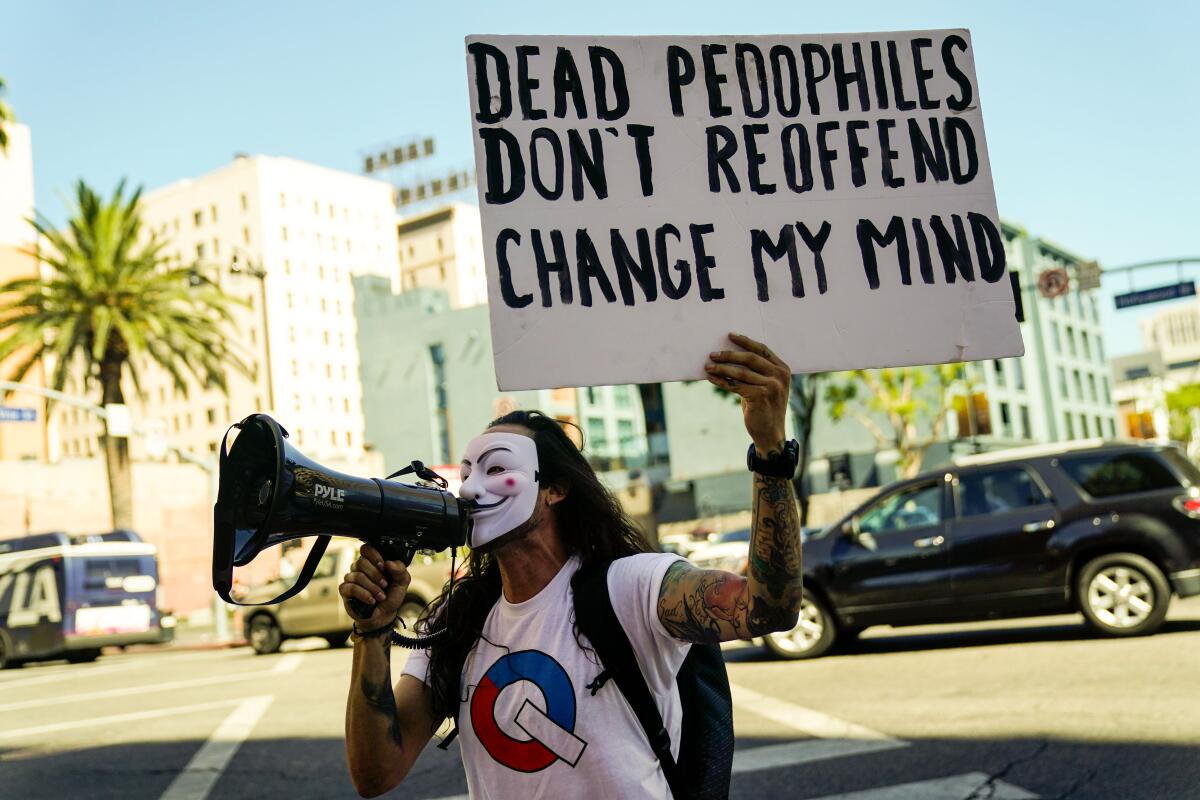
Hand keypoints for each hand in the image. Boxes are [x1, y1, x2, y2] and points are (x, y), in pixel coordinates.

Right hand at [339, 544, 411, 630]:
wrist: (384, 615)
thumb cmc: (391, 596)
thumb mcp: (402, 582)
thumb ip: (400, 570)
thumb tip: (389, 563)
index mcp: (373, 562)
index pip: (366, 549)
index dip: (374, 556)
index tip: (383, 566)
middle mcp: (360, 568)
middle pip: (361, 562)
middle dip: (376, 575)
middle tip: (385, 585)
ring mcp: (351, 578)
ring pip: (357, 576)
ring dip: (372, 587)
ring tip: (381, 596)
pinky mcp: (345, 590)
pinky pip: (351, 587)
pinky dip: (364, 594)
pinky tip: (371, 600)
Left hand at [705, 332, 790, 454]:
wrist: (770, 434)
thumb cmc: (764, 408)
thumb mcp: (766, 386)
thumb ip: (756, 371)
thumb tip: (730, 355)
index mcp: (782, 369)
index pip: (762, 349)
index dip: (745, 341)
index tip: (730, 335)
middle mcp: (779, 376)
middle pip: (750, 358)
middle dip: (729, 355)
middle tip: (713, 354)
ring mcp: (771, 386)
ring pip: (740, 372)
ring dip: (721, 369)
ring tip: (708, 367)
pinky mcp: (760, 397)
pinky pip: (736, 385)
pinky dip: (721, 381)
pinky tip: (712, 379)